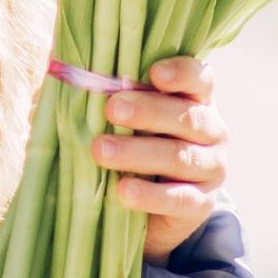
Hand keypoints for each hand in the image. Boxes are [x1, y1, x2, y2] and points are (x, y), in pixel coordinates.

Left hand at [89, 56, 228, 262]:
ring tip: (101, 151)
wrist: (145, 204)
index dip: (181, 73)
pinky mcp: (202, 203)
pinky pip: (180, 199)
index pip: (200, 78)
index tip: (154, 73)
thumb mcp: (119, 117)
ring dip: (139, 153)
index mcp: (195, 98)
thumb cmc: (129, 143)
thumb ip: (102, 96)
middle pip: (189, 116)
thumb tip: (65, 78)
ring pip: (181, 157)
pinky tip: (123, 191)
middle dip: (149, 111)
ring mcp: (212, 167)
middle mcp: (211, 130)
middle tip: (112, 110)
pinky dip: (151, 195)